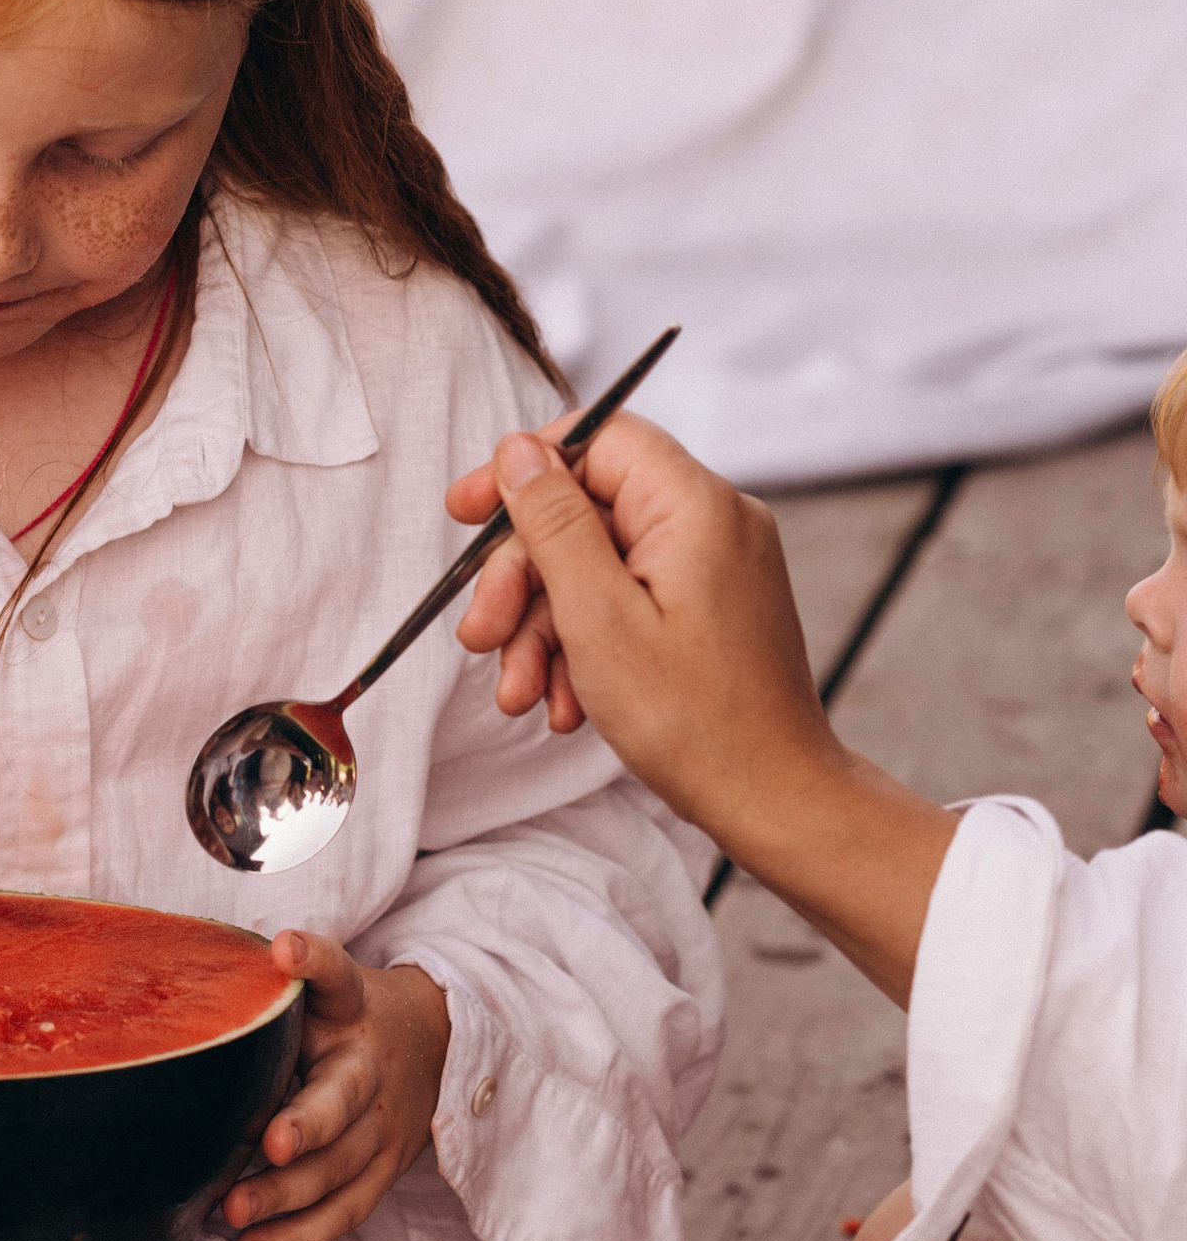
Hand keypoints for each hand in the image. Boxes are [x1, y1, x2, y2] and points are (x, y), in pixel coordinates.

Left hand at [223, 933, 447, 1240]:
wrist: (433, 1038)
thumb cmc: (345, 1015)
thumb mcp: (318, 987)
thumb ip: (270, 992)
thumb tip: (186, 994)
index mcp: (350, 1007)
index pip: (336, 974)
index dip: (313, 960)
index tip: (286, 948)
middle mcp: (371, 1068)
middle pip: (341, 1099)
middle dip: (309, 1124)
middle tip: (271, 1142)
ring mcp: (384, 1126)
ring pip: (339, 1169)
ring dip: (287, 1195)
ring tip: (235, 1212)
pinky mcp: (385, 1169)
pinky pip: (345, 1210)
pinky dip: (300, 1234)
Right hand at [444, 413, 826, 823]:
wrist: (774, 801)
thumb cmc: (694, 721)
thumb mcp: (597, 616)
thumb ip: (554, 523)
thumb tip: (519, 450)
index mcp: (694, 507)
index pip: (596, 440)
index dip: (522, 470)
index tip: (465, 513)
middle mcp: (712, 522)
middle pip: (585, 511)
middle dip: (523, 578)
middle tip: (482, 634)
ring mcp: (713, 565)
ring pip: (596, 564)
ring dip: (544, 626)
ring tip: (522, 692)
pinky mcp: (708, 604)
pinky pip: (626, 598)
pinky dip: (584, 643)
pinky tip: (564, 701)